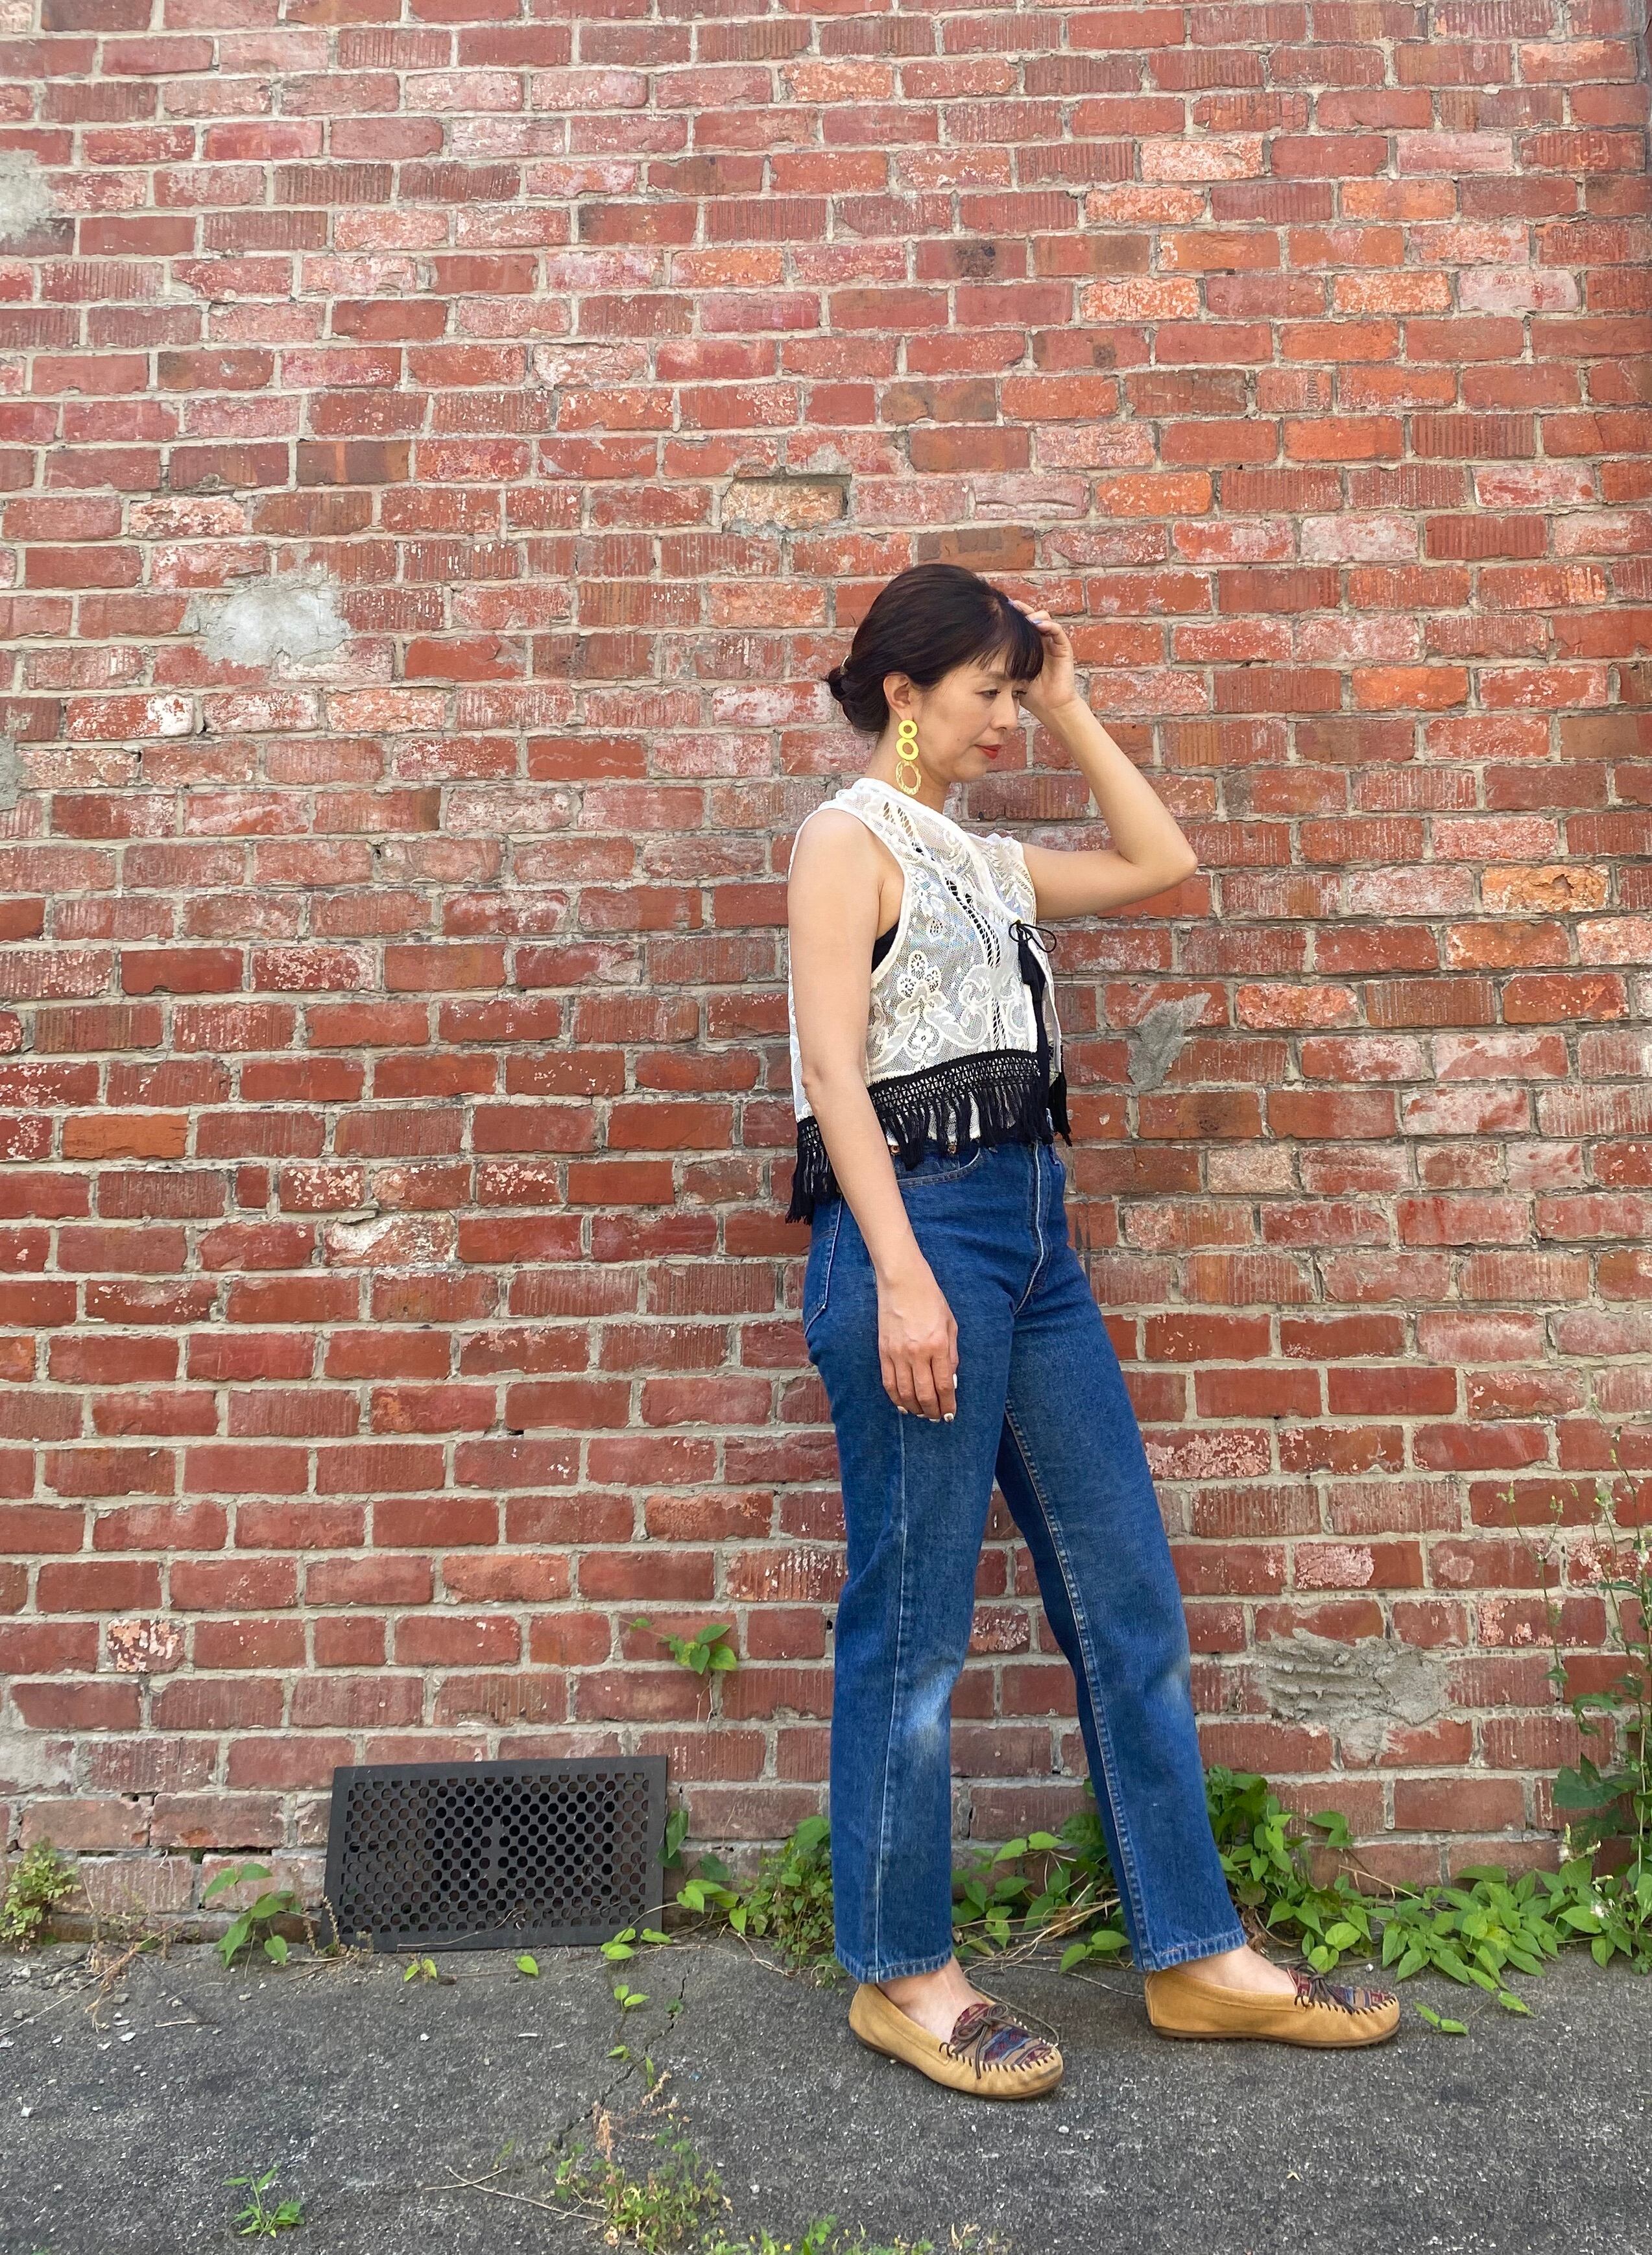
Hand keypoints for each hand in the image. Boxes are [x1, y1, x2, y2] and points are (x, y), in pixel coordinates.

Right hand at [876, 1260, 958, 1419]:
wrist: (902, 1281)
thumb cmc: (931, 1299)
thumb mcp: (951, 1325)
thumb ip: (951, 1354)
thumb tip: (950, 1381)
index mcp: (938, 1345)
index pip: (943, 1385)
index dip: (948, 1404)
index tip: (951, 1414)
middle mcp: (917, 1353)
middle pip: (925, 1394)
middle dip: (933, 1411)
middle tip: (938, 1418)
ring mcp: (897, 1353)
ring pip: (905, 1392)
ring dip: (915, 1408)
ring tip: (923, 1414)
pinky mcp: (883, 1351)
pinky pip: (889, 1382)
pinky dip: (896, 1397)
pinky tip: (903, 1405)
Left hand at [1001, 594, 1078, 722]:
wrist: (1050, 708)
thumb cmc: (1029, 694)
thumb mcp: (1009, 674)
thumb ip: (1000, 662)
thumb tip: (975, 651)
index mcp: (1029, 645)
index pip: (1019, 624)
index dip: (1010, 616)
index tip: (996, 610)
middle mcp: (1041, 640)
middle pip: (1031, 617)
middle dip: (1021, 610)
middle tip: (1009, 605)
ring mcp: (1053, 643)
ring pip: (1045, 619)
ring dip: (1034, 615)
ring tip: (1023, 616)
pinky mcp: (1064, 648)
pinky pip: (1057, 631)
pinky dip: (1048, 625)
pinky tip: (1037, 625)